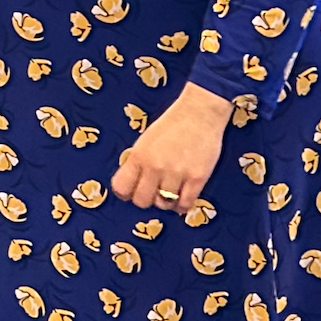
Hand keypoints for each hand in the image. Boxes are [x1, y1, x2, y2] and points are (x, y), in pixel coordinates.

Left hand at [111, 81, 231, 213]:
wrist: (199, 114)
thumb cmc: (172, 124)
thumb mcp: (146, 140)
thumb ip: (138, 161)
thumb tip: (133, 181)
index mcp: (139, 155)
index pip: (121, 187)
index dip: (124, 193)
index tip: (130, 192)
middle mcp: (155, 166)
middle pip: (141, 200)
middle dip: (145, 199)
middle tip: (151, 194)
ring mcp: (176, 173)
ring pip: (163, 204)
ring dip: (165, 202)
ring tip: (168, 193)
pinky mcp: (196, 178)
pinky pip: (185, 203)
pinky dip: (181, 206)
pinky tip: (181, 199)